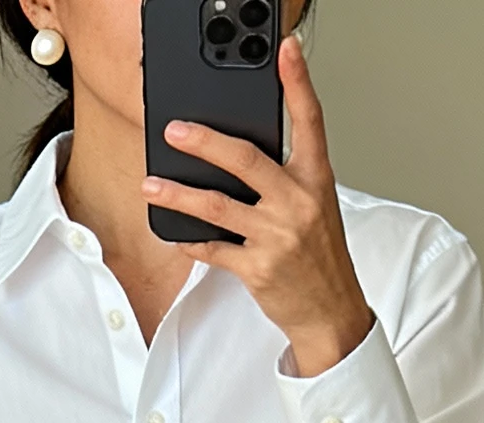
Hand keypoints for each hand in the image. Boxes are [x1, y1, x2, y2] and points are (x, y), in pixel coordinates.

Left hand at [142, 37, 373, 379]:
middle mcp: (297, 202)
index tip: (286, 50)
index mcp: (315, 179)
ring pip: (217, 206)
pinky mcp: (257, 268)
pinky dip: (190, 240)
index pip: (309, 120)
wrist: (330, 311)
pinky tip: (173, 232)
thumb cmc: (320, 256)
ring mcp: (276, 236)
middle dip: (204, 142)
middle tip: (175, 130)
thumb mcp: (315, 206)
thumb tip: (237, 158)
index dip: (298, 83)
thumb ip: (285, 178)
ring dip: (178, 194)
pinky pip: (213, 249)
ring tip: (152, 185)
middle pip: (245, 159)